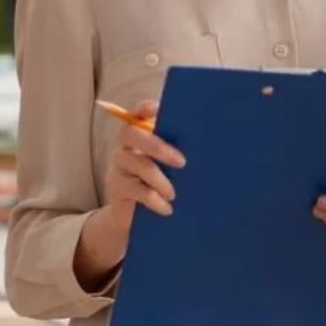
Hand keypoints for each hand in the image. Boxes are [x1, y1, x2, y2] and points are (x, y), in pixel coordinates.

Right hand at [98, 99, 185, 236]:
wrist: (130, 217)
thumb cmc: (156, 185)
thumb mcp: (166, 167)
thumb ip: (176, 153)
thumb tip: (208, 146)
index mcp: (139, 135)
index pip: (138, 112)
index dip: (146, 108)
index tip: (160, 109)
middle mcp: (124, 146)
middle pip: (131, 134)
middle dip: (157, 146)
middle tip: (181, 162)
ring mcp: (118, 166)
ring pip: (137, 163)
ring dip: (160, 179)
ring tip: (173, 194)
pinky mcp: (116, 187)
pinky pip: (135, 189)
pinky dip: (154, 200)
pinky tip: (167, 208)